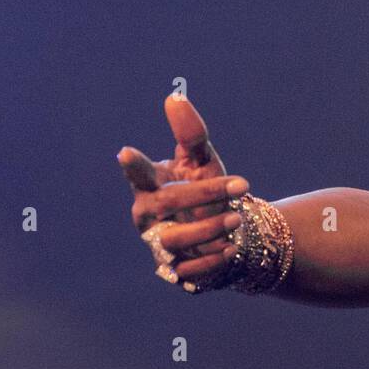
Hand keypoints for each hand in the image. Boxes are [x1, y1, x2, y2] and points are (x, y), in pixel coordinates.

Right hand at [118, 93, 247, 283]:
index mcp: (151, 187)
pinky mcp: (177, 272)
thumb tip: (175, 97)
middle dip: (203, 194)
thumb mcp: (202, 161)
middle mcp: (149, 218)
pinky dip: (209, 261)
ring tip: (237, 218)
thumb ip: (190, 134)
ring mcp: (160, 246)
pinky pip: (188, 271)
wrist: (223, 233)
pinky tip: (230, 248)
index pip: (139, 175)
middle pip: (165, 205)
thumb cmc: (204, 190)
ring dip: (208, 229)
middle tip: (241, 185)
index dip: (133, 166)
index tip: (127, 152)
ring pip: (175, 241)